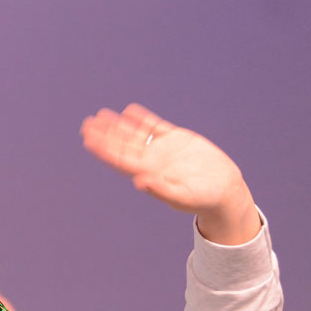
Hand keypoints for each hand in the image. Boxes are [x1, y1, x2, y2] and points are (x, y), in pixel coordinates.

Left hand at [80, 104, 257, 238]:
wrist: (223, 190)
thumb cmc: (201, 199)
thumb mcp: (180, 196)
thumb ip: (160, 189)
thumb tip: (139, 182)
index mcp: (147, 173)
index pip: (119, 159)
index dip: (103, 149)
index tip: (88, 139)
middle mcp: (151, 160)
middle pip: (122, 144)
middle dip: (105, 134)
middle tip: (87, 123)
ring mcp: (163, 149)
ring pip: (135, 133)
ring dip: (118, 124)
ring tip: (101, 115)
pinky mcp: (178, 139)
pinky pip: (156, 126)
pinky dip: (143, 119)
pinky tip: (130, 111)